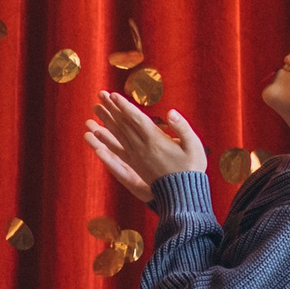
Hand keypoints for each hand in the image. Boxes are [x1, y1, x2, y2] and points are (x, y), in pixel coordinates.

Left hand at [84, 93, 207, 200]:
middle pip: (123, 124)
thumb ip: (182, 127)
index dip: (124, 106)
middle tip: (100, 94)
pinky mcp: (134, 164)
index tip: (113, 95)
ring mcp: (136, 156)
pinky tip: (96, 134)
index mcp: (156, 140)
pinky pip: (116, 150)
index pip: (136, 119)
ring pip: (117, 135)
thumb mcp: (194, 145)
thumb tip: (171, 112)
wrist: (182, 194)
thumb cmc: (192, 167)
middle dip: (112, 108)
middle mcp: (142, 147)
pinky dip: (105, 141)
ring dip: (106, 120)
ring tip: (95, 108)